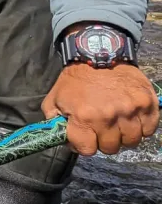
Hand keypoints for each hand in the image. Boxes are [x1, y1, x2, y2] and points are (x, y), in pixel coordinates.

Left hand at [42, 63, 158, 155]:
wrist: (98, 54)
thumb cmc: (75, 79)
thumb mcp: (54, 99)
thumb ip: (54, 121)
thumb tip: (62, 139)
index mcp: (84, 117)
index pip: (88, 150)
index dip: (85, 146)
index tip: (86, 138)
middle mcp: (108, 117)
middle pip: (111, 148)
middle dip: (104, 142)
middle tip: (102, 131)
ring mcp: (130, 110)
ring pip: (132, 141)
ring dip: (124, 136)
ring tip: (118, 126)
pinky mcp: (147, 103)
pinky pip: (149, 129)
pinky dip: (142, 127)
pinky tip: (132, 119)